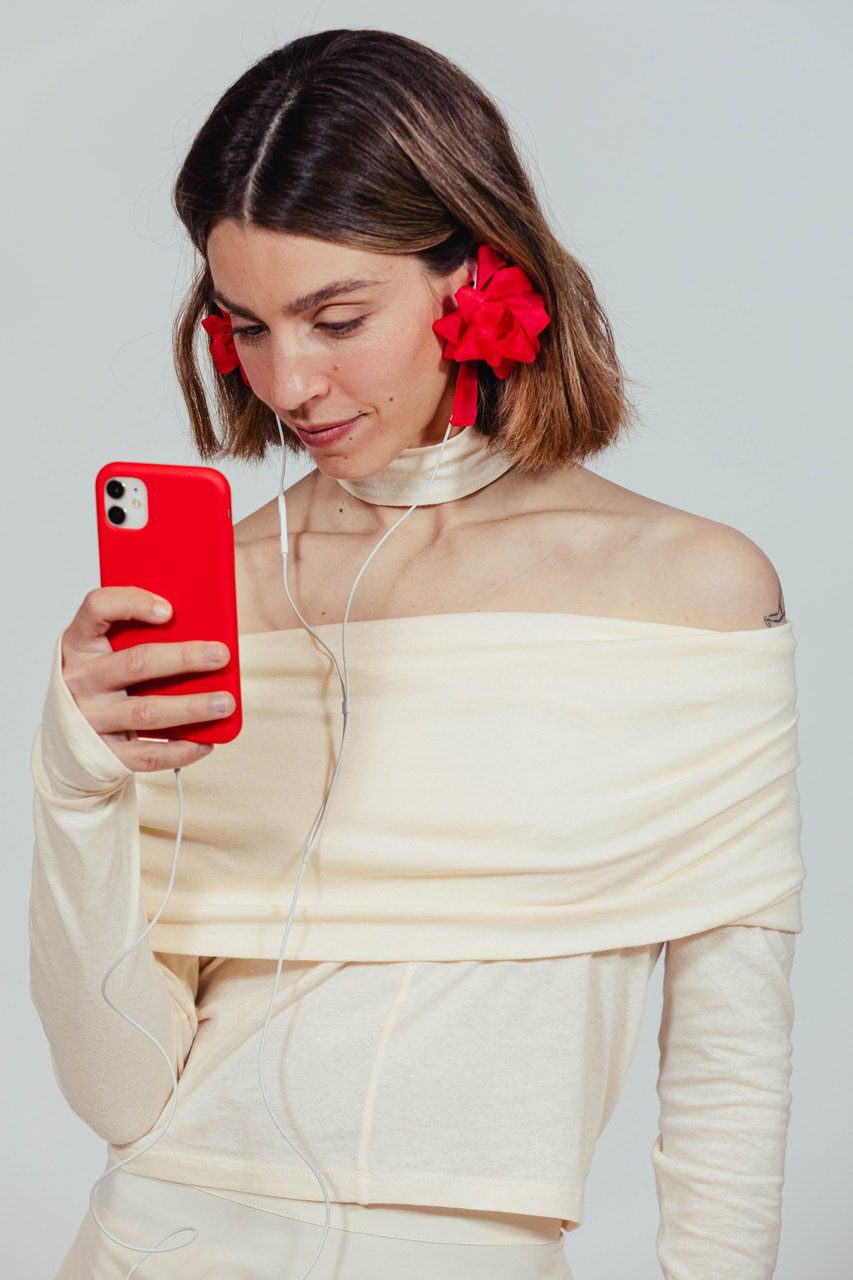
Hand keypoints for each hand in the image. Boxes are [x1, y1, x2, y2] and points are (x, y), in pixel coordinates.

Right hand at [59, 586, 232, 772]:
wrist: (66, 739)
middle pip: (136, 663)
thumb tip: (202, 632)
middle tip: (221, 655)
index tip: (169, 610)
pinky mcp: (100, 753)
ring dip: (191, 707)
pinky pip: (145, 754)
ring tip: (225, 703)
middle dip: (184, 658)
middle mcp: (79, 679)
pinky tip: (206, 742)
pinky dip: (179, 750)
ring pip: (146, 711)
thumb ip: (137, 638)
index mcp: (80, 643)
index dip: (132, 603)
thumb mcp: (105, 652)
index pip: (97, 608)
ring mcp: (87, 718)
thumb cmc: (99, 682)